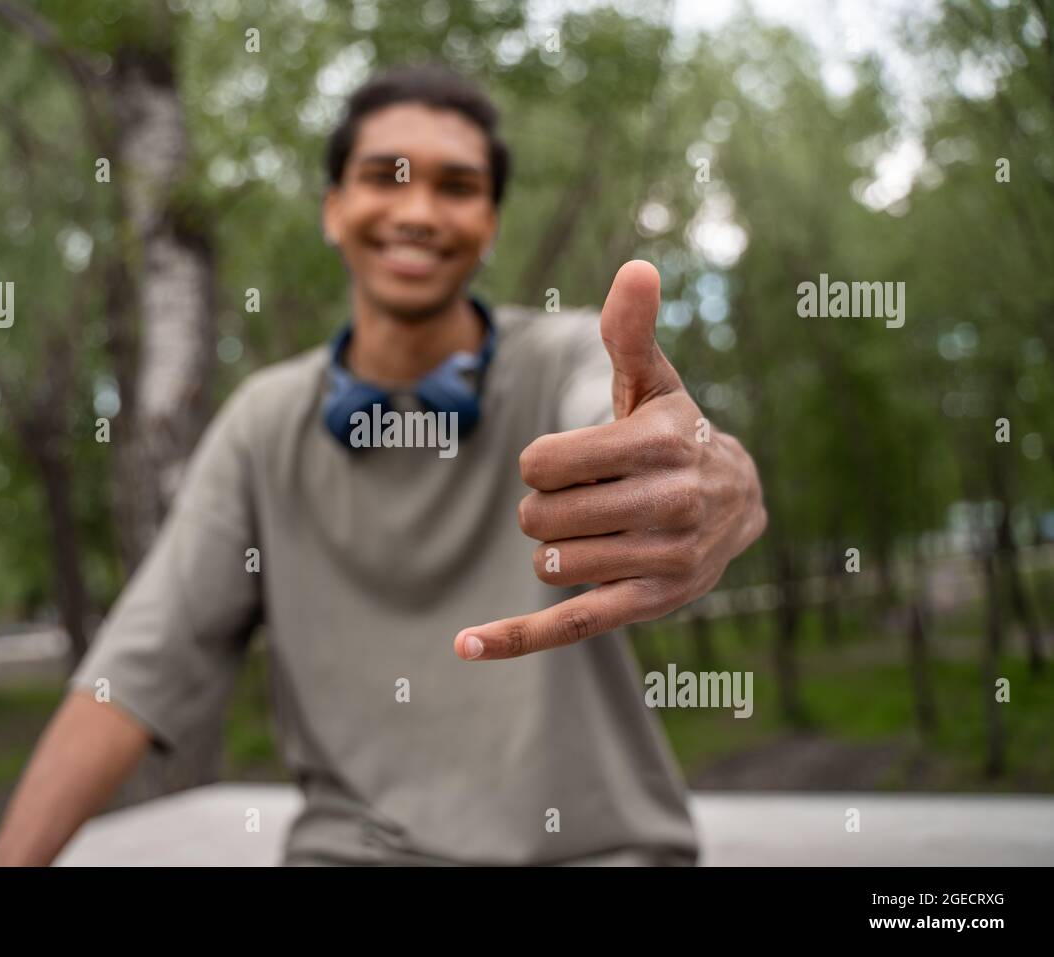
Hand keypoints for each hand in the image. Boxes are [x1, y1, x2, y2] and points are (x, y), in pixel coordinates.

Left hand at [453, 260, 766, 660]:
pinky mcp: (648, 605)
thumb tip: (634, 267)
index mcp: (657, 445)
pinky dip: (514, 637)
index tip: (572, 459)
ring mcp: (661, 562)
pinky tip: (464, 644)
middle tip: (583, 497)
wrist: (740, 502)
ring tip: (598, 530)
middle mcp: (668, 505)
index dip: (540, 462)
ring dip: (555, 547)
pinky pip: (568, 625)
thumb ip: (630, 332)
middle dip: (544, 506)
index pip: (541, 463)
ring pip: (550, 564)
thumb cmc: (674, 432)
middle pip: (540, 517)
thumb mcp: (654, 381)